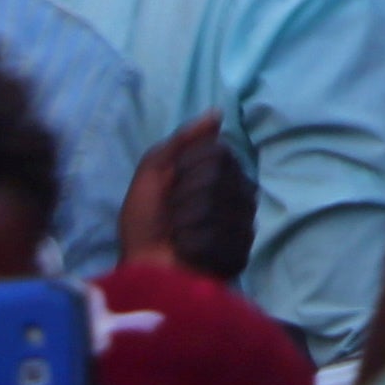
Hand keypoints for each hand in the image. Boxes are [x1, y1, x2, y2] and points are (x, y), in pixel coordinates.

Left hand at [115, 113, 253, 278]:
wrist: (141, 270)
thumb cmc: (144, 223)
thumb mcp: (152, 173)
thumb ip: (181, 141)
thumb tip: (217, 114)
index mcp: (221, 174)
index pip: (219, 152)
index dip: (186, 168)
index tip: (170, 186)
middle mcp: (239, 195)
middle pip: (220, 177)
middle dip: (184, 196)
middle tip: (171, 217)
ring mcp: (244, 225)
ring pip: (218, 206)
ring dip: (186, 223)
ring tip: (178, 238)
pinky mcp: (241, 253)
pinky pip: (220, 237)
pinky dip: (193, 246)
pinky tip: (188, 255)